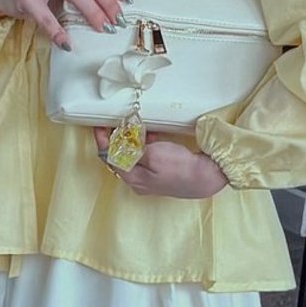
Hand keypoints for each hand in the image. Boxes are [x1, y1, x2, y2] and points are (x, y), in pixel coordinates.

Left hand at [93, 129, 228, 197]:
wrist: (205, 176)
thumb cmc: (180, 168)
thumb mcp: (152, 155)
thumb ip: (131, 151)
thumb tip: (119, 147)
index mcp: (133, 178)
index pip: (109, 158)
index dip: (103, 141)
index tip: (100, 127)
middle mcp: (139, 181)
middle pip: (120, 158)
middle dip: (116, 140)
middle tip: (115, 124)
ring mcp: (150, 179)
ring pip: (133, 157)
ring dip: (131, 141)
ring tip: (132, 127)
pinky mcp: (162, 174)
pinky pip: (146, 158)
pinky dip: (144, 145)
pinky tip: (150, 135)